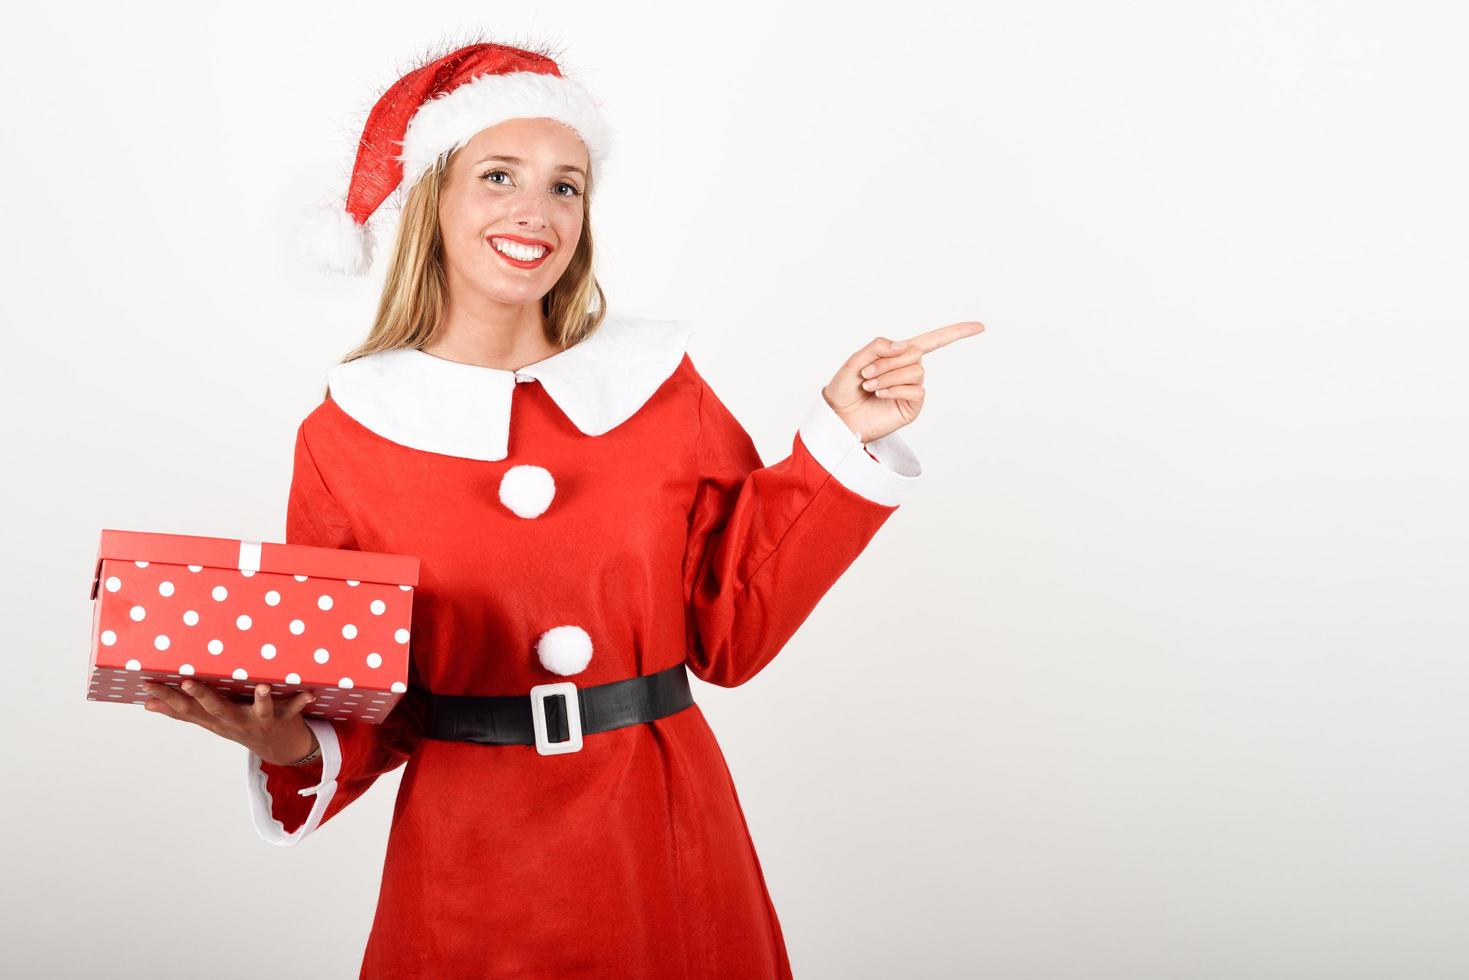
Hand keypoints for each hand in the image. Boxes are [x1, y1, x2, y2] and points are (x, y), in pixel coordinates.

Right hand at [141, 679, 319, 766]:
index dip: (166, 697)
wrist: (280, 749)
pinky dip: (301, 701)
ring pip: (259, 711)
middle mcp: (235, 722)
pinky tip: (308, 693)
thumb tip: (147, 703)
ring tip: (263, 687)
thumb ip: (181, 712)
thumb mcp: (209, 722)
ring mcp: (260, 721)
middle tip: (187, 682)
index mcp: (215, 720)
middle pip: (216, 710)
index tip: (146, 683)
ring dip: (262, 700)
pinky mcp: (284, 718)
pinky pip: (294, 709)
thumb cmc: (240, 727)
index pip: (186, 709)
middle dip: (201, 696)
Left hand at [822, 321, 984, 442]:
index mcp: (898, 356)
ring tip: (870, 385)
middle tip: (867, 373)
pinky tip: (880, 394)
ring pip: (915, 370)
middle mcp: (909, 371)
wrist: (839, 417)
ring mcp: (912, 389)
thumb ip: (878, 346)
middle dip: (889, 361)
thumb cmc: (845, 389)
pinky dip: (895, 389)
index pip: (932, 341)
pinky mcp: (912, 407)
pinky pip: (915, 390)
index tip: (979, 327)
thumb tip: (905, 345)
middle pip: (916, 352)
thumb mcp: (856, 360)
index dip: (955, 332)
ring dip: (889, 376)